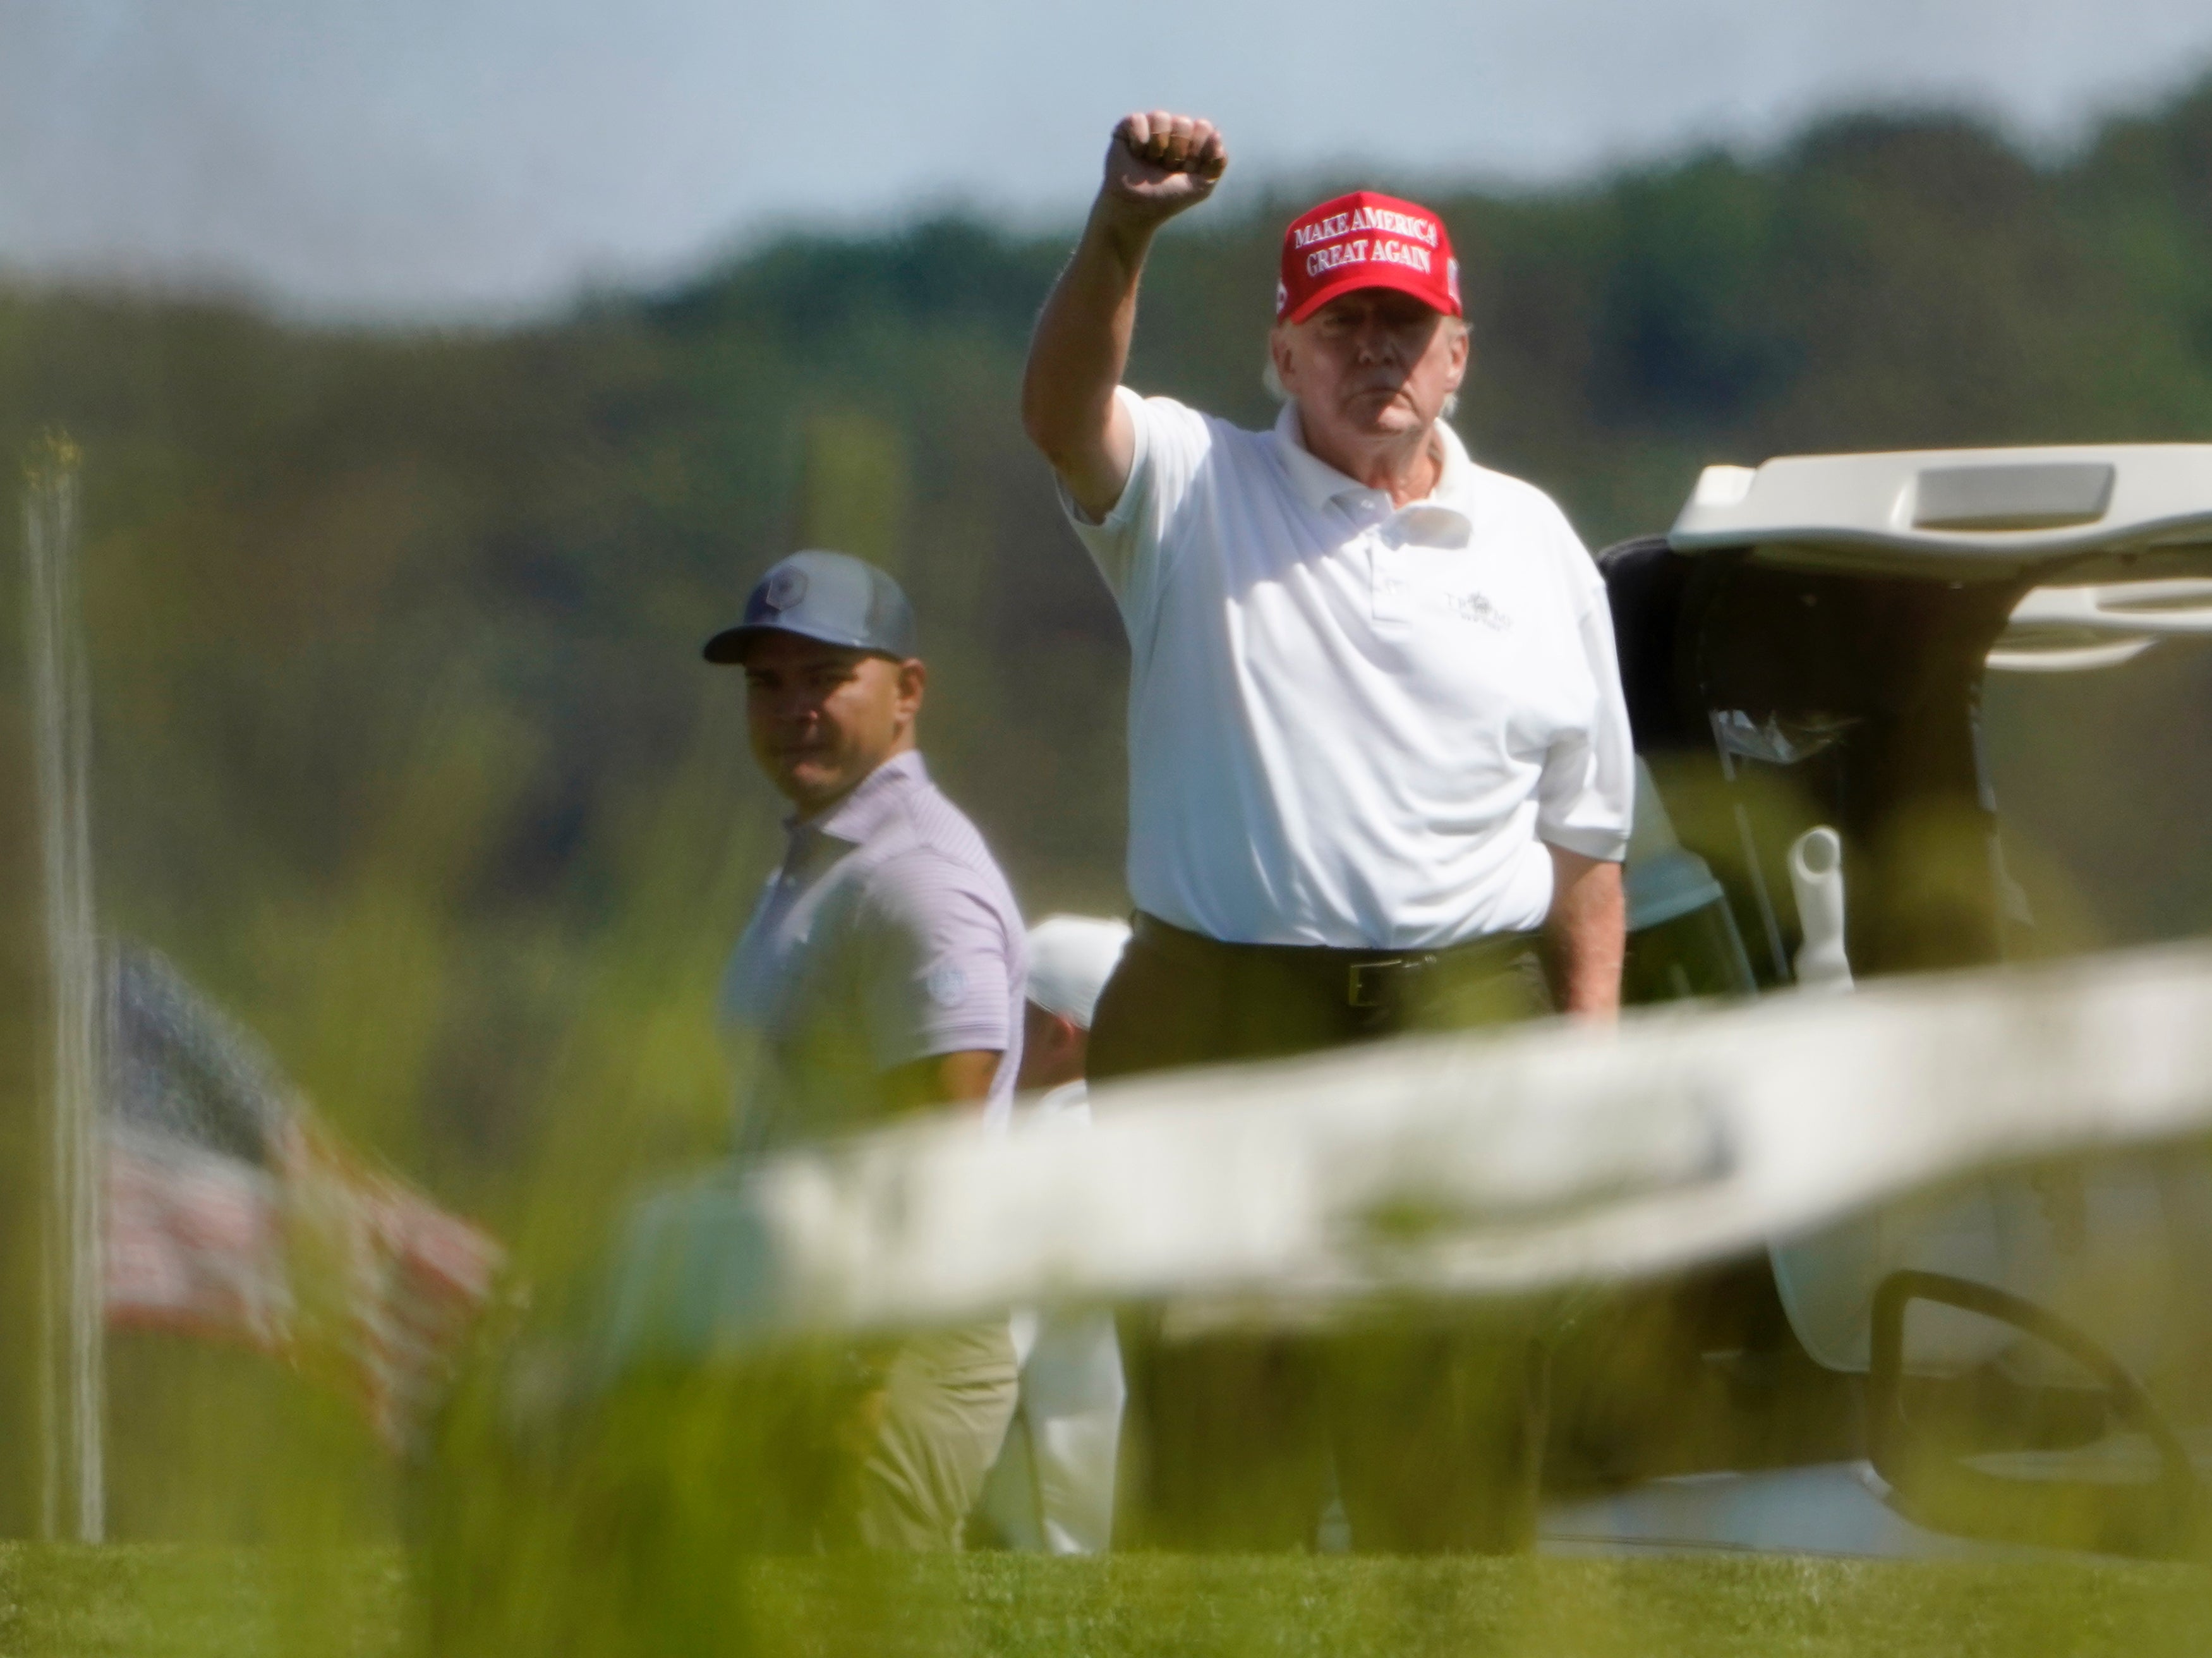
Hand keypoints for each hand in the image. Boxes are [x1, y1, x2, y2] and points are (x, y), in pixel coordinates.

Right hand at [1099, 110, 1227, 227]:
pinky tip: (1136, 154)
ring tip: (1151, 162)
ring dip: (1157, 147)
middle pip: (1183, 123)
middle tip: (1166, 169)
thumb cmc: (1168, 198)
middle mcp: (1172, 129)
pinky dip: (1139, 141)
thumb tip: (1217, 134)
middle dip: (1176, 152)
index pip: (1203, 128)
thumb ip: (1217, 163)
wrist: (1136, 209)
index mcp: (1191, 139)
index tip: (1186, 171)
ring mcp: (1150, 126)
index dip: (1196, 152)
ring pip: (1161, 117)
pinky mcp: (1127, 127)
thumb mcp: (1202, 186)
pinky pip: (1138, 120)